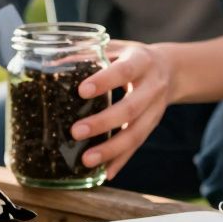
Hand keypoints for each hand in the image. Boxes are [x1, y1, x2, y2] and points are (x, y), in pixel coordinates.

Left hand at [69, 41, 176, 178]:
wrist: (171, 69)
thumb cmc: (131, 57)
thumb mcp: (115, 48)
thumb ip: (88, 54)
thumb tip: (51, 65)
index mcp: (141, 61)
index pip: (124, 71)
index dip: (105, 81)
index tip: (82, 90)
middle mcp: (152, 87)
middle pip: (131, 108)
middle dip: (103, 122)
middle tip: (75, 132)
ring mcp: (155, 110)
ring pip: (136, 133)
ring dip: (111, 150)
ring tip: (86, 160)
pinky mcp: (152, 126)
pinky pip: (137, 146)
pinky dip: (121, 161)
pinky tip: (105, 173)